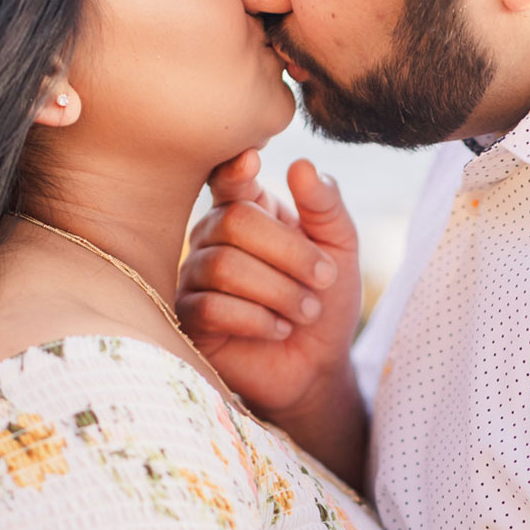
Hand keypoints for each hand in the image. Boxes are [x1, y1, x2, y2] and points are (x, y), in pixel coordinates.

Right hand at [177, 151, 366, 467]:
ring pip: (224, 266)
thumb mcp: (340, 248)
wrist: (319, 366)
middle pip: (234, 220)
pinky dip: (257, 320)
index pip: (229, 179)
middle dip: (290, 252)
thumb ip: (325, 206)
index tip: (254, 163)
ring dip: (280, 291)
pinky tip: (278, 329)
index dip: (237, 172)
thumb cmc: (326, 300)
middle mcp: (211, 237)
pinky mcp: (189, 319)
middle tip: (325, 279)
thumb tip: (303, 165)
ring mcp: (194, 276)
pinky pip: (212, 307)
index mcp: (244, 209)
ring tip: (306, 311)